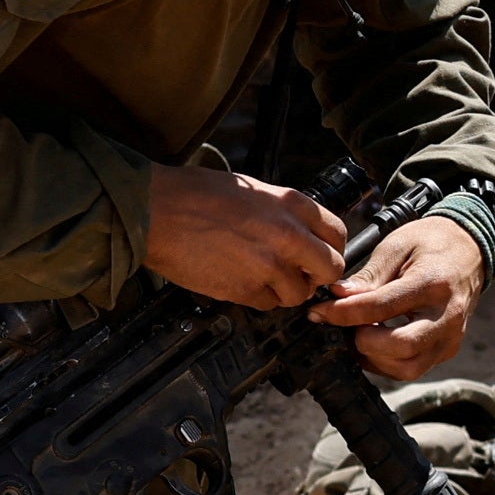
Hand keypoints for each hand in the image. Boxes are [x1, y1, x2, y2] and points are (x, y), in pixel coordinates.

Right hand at [144, 163, 352, 309]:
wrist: (156, 212)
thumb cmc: (194, 195)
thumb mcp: (253, 190)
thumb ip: (283, 213)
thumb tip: (301, 232)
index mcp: (292, 204)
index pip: (338, 234)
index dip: (331, 249)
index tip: (320, 255)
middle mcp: (288, 235)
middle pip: (331, 270)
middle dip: (317, 275)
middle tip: (301, 274)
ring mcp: (268, 265)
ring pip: (299, 294)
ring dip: (286, 290)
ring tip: (263, 277)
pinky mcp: (246, 290)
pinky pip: (268, 305)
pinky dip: (258, 298)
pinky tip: (240, 280)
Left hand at [311, 210, 488, 376]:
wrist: (470, 250)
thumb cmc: (432, 243)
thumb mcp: (396, 246)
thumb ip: (368, 276)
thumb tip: (337, 298)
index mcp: (433, 283)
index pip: (380, 307)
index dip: (342, 313)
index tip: (319, 312)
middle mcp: (447, 316)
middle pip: (401, 347)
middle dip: (363, 341)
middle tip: (344, 326)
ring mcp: (451, 337)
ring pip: (407, 367)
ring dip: (374, 357)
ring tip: (359, 333)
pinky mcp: (448, 350)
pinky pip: (413, 368)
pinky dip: (386, 362)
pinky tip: (374, 341)